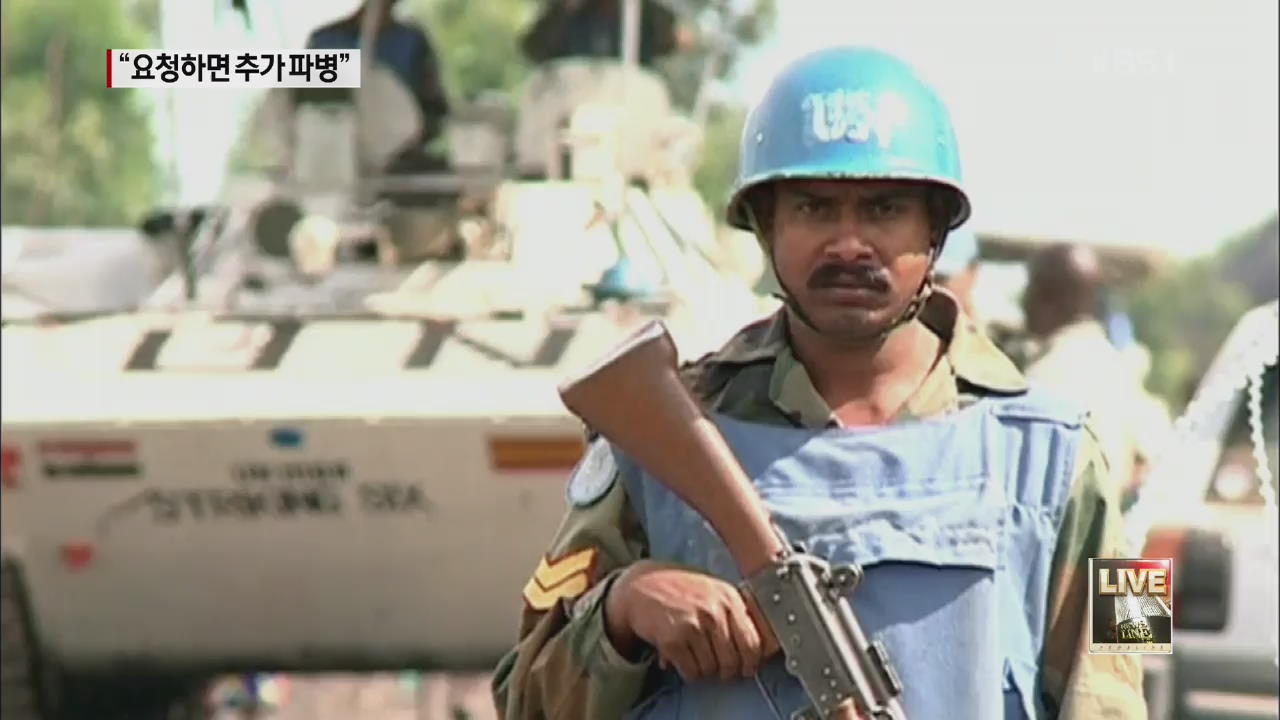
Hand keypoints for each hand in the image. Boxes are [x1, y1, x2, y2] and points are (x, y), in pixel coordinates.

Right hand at [604, 560, 779, 682]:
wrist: (640, 585)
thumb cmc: (680, 589)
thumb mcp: (714, 591)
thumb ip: (736, 612)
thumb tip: (762, 645)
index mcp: (729, 598)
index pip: (754, 642)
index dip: (752, 662)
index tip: (747, 668)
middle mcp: (714, 610)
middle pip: (733, 660)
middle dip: (728, 671)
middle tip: (720, 670)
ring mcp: (693, 624)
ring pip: (712, 669)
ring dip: (705, 671)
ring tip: (697, 658)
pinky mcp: (673, 639)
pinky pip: (691, 671)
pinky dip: (689, 672)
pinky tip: (683, 660)